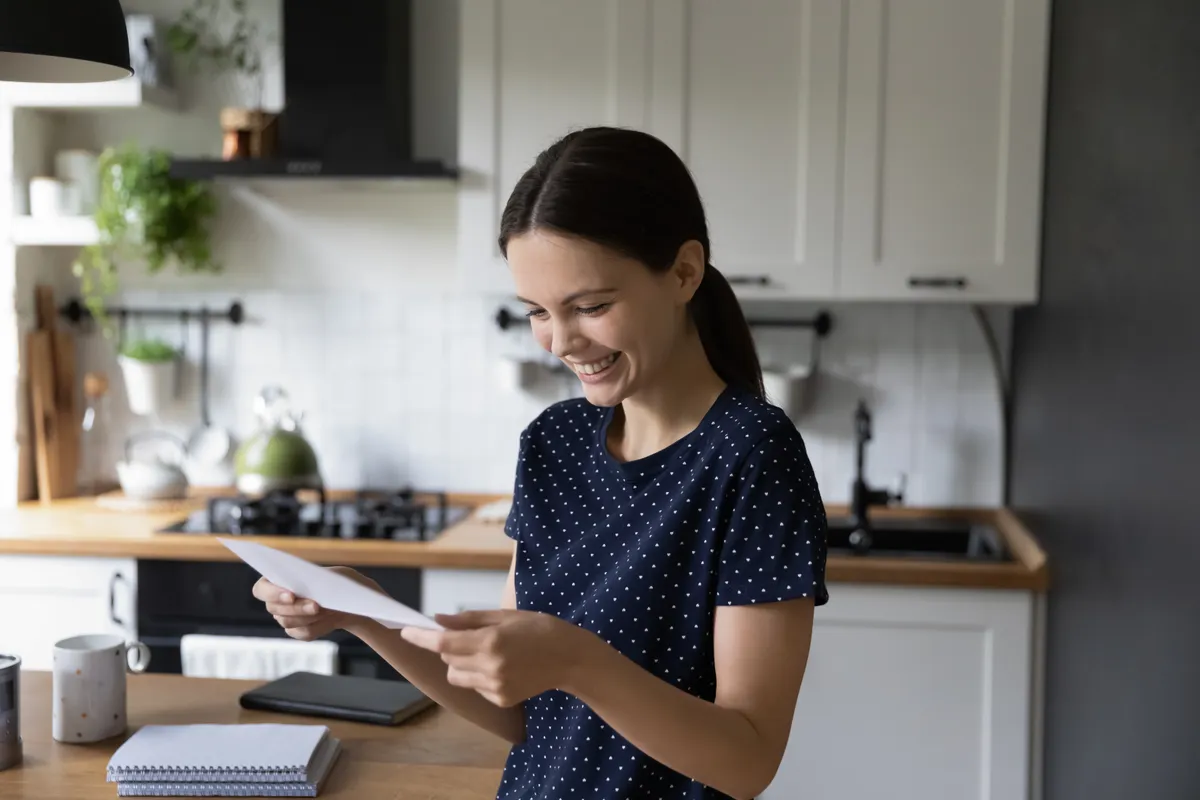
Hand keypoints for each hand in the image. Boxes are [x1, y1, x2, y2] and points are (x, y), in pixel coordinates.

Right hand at [252, 567, 381, 640]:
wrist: (347, 600)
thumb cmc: (336, 581)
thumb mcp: (331, 574)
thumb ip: (318, 579)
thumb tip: (310, 590)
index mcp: (276, 580)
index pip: (261, 589)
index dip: (272, 593)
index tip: (291, 595)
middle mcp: (275, 601)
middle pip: (274, 608)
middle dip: (297, 607)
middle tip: (316, 606)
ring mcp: (284, 618)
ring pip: (288, 622)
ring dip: (309, 616)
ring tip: (328, 609)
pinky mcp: (297, 631)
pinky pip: (303, 633)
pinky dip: (318, 626)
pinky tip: (330, 619)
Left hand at [399, 609, 593, 706]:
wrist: (570, 658)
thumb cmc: (539, 629)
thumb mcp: (505, 616)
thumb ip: (469, 620)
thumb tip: (438, 620)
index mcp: (490, 641)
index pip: (444, 642)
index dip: (421, 637)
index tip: (406, 631)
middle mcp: (490, 666)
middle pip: (448, 661)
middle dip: (449, 649)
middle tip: (468, 638)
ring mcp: (496, 686)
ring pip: (458, 677)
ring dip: (461, 665)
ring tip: (486, 653)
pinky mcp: (502, 699)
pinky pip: (475, 687)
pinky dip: (478, 677)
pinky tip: (501, 667)